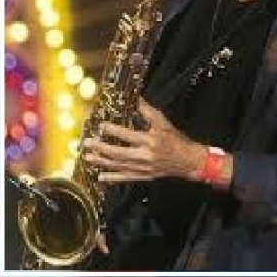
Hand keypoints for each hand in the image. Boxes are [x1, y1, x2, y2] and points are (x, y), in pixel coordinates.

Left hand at [82, 102, 203, 183]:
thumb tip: (136, 98)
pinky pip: (125, 178)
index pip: (127, 135)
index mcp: (150, 141)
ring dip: (102, 162)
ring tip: (88, 157)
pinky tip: (100, 177)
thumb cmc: (176, 141)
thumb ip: (148, 111)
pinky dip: (112, 178)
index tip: (101, 126)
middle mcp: (145, 156)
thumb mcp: (163, 123)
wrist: (189, 161)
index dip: (113, 131)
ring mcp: (143, 168)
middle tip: (87, 143)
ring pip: (119, 166)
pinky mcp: (144, 176)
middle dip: (101, 148)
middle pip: (119, 153)